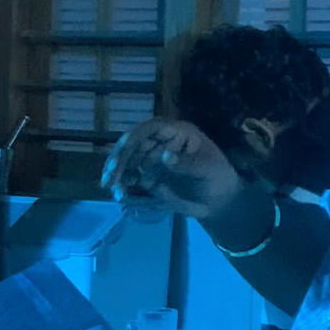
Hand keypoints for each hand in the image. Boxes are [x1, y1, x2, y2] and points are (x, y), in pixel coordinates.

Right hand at [101, 119, 241, 219]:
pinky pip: (130, 176)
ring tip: (111, 186)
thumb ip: (187, 164)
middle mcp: (161, 142)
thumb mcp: (208, 169)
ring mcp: (153, 158)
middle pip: (134, 143)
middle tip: (111, 175)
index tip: (124, 151)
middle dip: (120, 157)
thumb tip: (164, 156)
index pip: (152, 128)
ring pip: (128, 159)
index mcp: (177, 132)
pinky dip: (122, 183)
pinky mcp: (148, 175)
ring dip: (116, 171)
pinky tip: (119, 194)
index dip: (136, 136)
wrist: (219, 201)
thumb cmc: (218, 178)